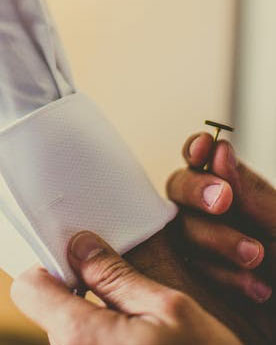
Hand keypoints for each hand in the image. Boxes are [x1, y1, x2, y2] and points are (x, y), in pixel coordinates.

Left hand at [11, 231, 239, 344]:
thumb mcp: (170, 310)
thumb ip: (118, 276)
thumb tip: (80, 245)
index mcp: (81, 338)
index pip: (29, 287)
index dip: (50, 266)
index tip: (77, 261)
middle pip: (50, 309)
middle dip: (78, 292)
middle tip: (119, 289)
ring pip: (69, 331)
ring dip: (94, 320)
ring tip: (135, 325)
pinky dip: (102, 340)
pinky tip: (136, 343)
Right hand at [167, 132, 275, 302]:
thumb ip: (250, 191)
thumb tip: (219, 151)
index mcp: (235, 189)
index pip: (201, 158)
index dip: (196, 150)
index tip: (204, 147)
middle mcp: (211, 212)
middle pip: (178, 187)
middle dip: (196, 190)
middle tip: (222, 201)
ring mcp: (200, 246)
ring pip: (180, 228)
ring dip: (214, 238)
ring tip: (255, 256)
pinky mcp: (196, 279)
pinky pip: (188, 268)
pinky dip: (221, 275)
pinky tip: (254, 286)